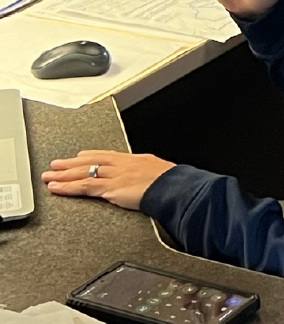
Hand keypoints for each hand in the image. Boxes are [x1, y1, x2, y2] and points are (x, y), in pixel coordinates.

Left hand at [43, 150, 175, 210]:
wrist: (173, 187)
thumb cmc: (170, 182)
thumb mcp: (159, 171)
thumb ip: (147, 173)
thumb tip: (147, 177)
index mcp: (134, 159)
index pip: (107, 155)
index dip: (90, 156)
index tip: (79, 156)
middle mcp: (121, 165)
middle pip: (91, 162)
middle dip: (71, 164)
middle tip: (55, 165)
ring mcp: (114, 175)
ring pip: (84, 172)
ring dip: (64, 175)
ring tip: (49, 177)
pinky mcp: (110, 188)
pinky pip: (84, 186)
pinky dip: (68, 187)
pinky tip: (57, 188)